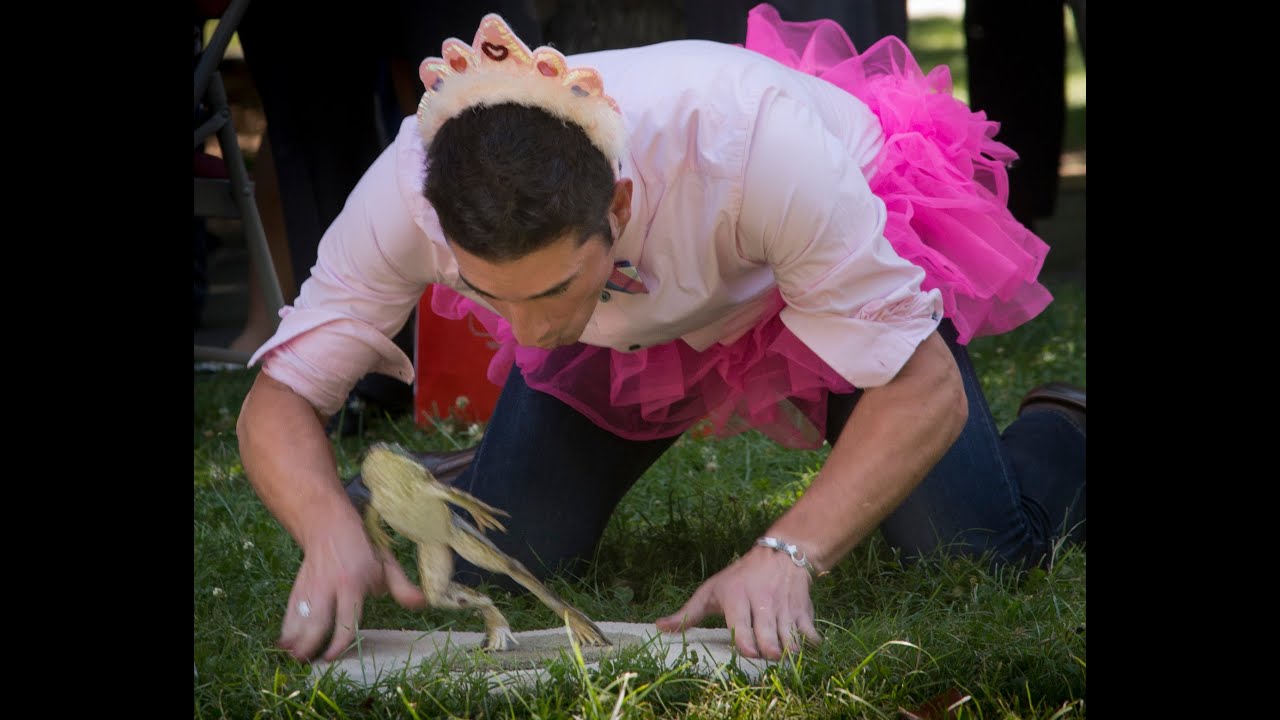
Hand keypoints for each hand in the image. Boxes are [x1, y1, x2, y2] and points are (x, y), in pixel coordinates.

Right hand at [277, 511, 426, 661]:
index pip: (346, 619)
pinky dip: (286, 627)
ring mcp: (311, 587)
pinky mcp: (298, 586)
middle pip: (317, 621)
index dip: (339, 641)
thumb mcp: (387, 563)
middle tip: (309, 662)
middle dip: (310, 644)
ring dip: (294, 639)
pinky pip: (290, 611)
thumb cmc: (363, 549)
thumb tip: (423, 603)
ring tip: (294, 657)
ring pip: (299, 617)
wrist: (329, 526)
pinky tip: (283, 643)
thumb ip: (402, 587)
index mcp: (353, 583)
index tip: (333, 656)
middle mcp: (329, 587)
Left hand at [655, 545, 821, 659]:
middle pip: (767, 635)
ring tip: (782, 655)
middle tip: (766, 656)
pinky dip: (809, 644)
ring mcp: (784, 608)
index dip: (745, 642)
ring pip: (789, 637)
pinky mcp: (803, 612)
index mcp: (737, 598)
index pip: (741, 624)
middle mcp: (762, 603)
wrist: (781, 555)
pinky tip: (804, 649)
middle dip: (769, 650)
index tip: (748, 652)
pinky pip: (809, 633)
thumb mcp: (711, 590)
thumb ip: (688, 614)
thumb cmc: (739, 578)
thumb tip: (659, 629)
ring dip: (787, 651)